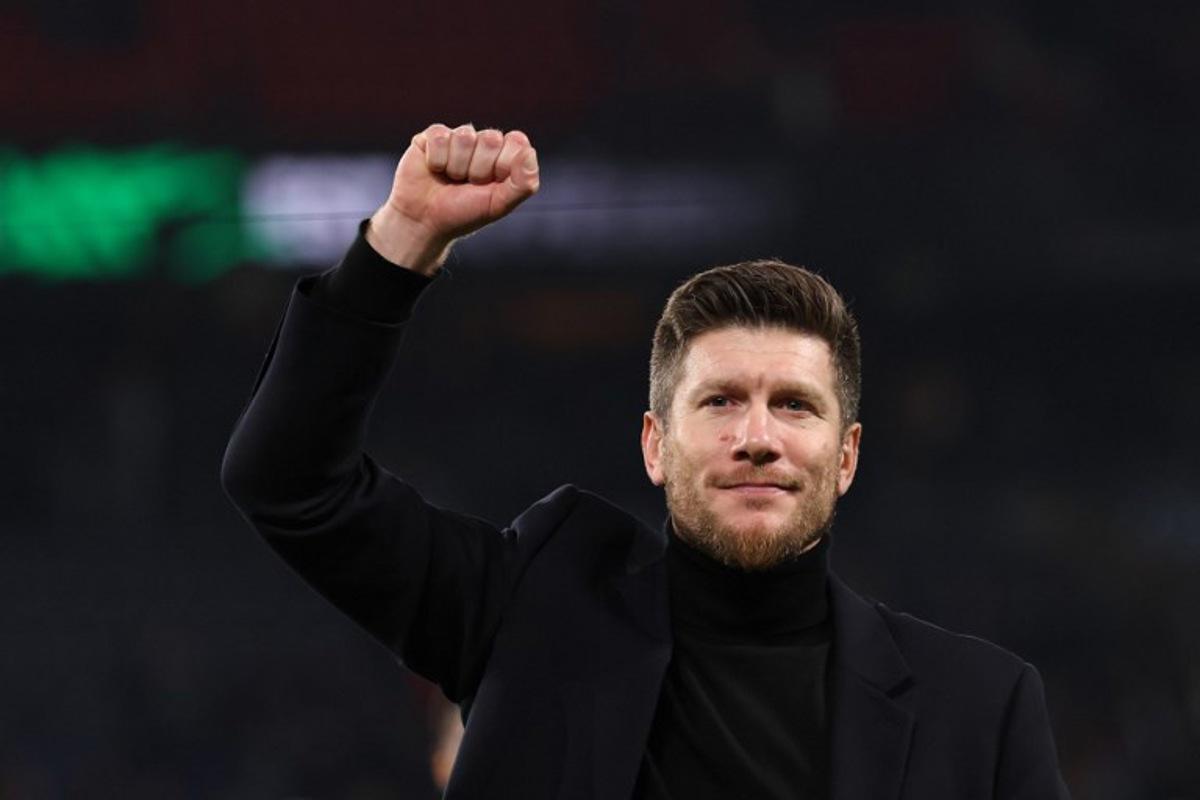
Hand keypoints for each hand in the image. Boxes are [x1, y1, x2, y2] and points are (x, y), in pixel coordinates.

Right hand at [368, 123, 539, 273]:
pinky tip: (434, 169)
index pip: (517, 141)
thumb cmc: (463, 213)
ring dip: (456, 166)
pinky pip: (440, 136)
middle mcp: (483, 143)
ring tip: (451, 179)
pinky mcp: (432, 136)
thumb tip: (529, 152)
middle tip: (468, 184)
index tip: (491, 185)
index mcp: (504, 156)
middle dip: (479, 169)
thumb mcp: (499, 205)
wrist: (425, 222)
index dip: (503, 166)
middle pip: (491, 139)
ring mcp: (458, 138)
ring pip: (465, 136)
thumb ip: (523, 184)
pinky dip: (436, 160)